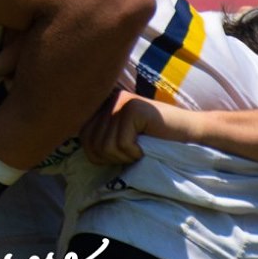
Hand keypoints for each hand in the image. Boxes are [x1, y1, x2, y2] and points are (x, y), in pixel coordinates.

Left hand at [82, 91, 196, 165]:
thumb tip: (69, 147)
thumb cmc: (153, 143)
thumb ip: (98, 138)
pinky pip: (122, 144)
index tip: (121, 153)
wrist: (188, 135)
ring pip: (106, 146)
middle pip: (92, 144)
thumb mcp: (120, 139)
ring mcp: (120, 101)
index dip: (98, 155)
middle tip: (133, 152)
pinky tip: (146, 146)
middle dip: (112, 158)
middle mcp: (107, 100)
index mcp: (101, 106)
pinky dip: (135, 153)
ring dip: (126, 157)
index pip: (82, 138)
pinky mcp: (134, 107)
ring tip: (140, 148)